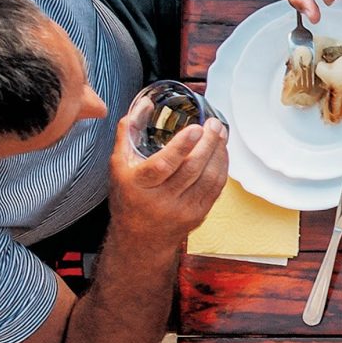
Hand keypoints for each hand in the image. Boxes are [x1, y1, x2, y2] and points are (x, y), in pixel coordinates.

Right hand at [111, 96, 230, 240]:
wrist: (139, 237)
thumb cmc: (129, 197)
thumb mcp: (119, 165)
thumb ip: (128, 133)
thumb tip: (144, 105)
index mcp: (139, 185)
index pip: (164, 165)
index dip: (181, 146)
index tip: (195, 129)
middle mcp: (161, 199)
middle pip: (192, 169)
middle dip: (208, 143)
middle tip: (214, 125)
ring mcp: (182, 208)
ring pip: (209, 177)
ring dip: (219, 153)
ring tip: (220, 134)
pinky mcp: (198, 214)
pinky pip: (216, 188)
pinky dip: (222, 167)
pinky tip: (221, 153)